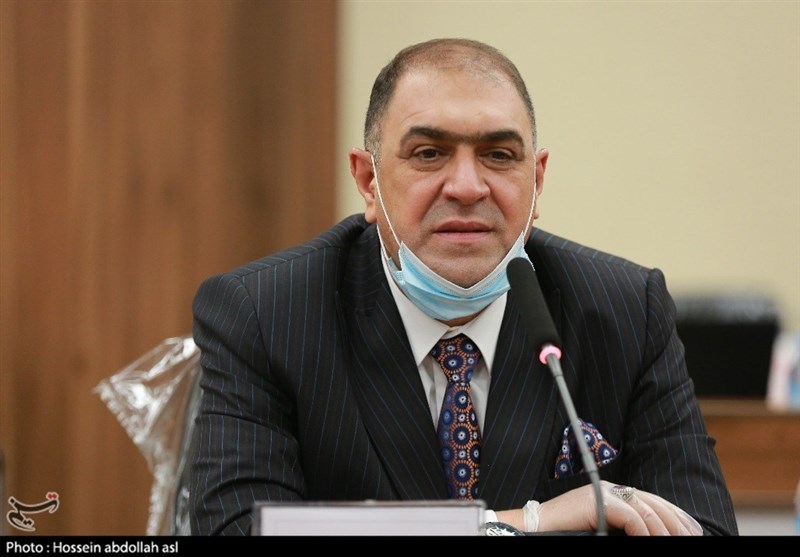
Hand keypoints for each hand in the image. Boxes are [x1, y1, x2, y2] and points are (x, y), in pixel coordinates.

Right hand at [536, 480, 703, 535]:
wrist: (532, 528)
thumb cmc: (563, 532)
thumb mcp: (601, 530)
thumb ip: (621, 529)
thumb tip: (648, 535)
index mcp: (611, 494)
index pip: (652, 500)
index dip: (675, 515)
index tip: (692, 531)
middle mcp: (608, 488)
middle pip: (654, 502)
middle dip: (677, 523)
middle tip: (693, 539)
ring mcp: (602, 492)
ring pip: (646, 510)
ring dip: (664, 532)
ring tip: (676, 544)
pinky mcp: (596, 500)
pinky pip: (630, 517)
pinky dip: (645, 532)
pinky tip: (650, 541)